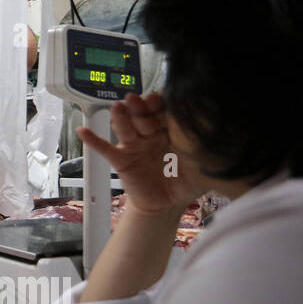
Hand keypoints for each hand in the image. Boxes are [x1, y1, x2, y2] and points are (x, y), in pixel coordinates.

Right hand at [77, 93, 208, 215]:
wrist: (169, 204)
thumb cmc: (187, 180)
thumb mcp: (205, 161)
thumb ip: (208, 147)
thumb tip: (220, 130)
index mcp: (171, 130)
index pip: (163, 112)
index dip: (159, 104)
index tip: (158, 99)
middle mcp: (151, 134)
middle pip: (142, 116)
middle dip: (138, 107)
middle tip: (136, 99)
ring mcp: (134, 146)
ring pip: (125, 128)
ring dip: (120, 117)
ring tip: (117, 108)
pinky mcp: (121, 160)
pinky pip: (105, 149)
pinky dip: (93, 140)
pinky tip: (83, 131)